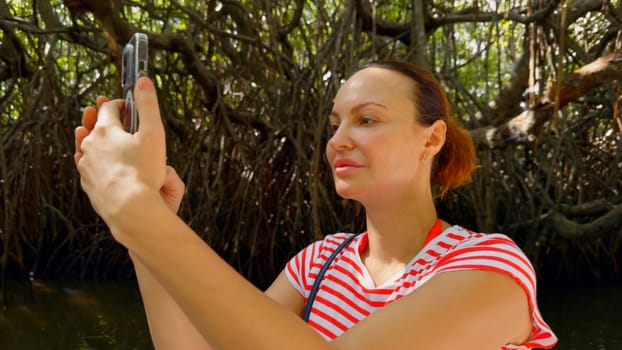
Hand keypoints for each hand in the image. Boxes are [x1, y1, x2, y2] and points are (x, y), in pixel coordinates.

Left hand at [75, 97, 184, 214]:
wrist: (129, 208)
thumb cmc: (144, 172)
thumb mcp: (153, 133)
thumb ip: (148, 105)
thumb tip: (143, 80)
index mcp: (105, 129)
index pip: (110, 108)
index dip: (122, 105)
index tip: (131, 107)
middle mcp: (90, 144)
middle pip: (97, 125)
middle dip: (110, 122)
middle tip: (120, 121)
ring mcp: (86, 164)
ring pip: (90, 147)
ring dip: (100, 141)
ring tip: (109, 141)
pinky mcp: (87, 183)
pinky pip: (89, 167)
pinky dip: (96, 162)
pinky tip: (104, 165)